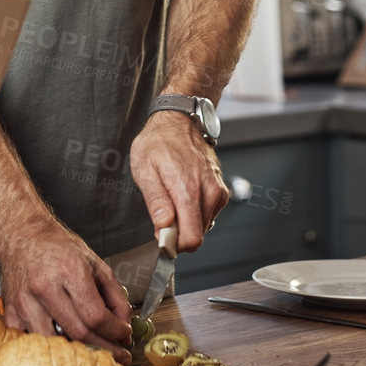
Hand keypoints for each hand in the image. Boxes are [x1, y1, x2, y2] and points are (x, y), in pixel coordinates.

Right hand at [0, 217, 131, 364]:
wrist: (22, 236)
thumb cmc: (58, 248)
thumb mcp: (95, 262)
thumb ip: (114, 294)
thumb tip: (124, 324)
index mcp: (69, 271)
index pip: (96, 316)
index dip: (115, 332)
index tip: (124, 336)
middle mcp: (45, 287)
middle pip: (78, 333)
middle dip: (104, 349)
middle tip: (118, 354)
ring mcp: (25, 302)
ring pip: (55, 343)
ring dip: (78, 353)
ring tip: (94, 353)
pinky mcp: (11, 312)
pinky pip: (32, 342)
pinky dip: (50, 349)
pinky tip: (65, 347)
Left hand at [130, 110, 227, 252]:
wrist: (179, 120)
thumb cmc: (159, 142)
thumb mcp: (145, 170)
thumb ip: (156, 202)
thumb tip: (164, 228)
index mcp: (188, 189)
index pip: (191, 239)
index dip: (174, 245)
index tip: (162, 236)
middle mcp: (208, 192)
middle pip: (197, 236)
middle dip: (179, 233)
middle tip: (163, 214)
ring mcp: (217, 191)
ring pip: (203, 227)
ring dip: (187, 222)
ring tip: (173, 198)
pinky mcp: (221, 190)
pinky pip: (209, 215)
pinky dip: (195, 212)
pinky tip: (184, 194)